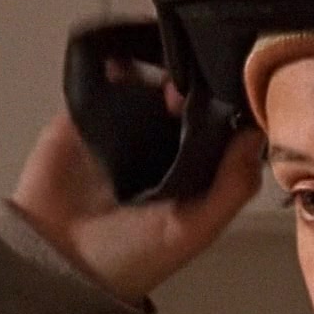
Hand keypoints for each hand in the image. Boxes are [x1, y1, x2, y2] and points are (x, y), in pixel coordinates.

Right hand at [11, 82, 265, 304]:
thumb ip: (231, 187)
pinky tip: (126, 52)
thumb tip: (257, 132)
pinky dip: (114, 62)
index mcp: (191, 171)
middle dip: (194, 81)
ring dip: (159, 66)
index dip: (226, 106)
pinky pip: (103, 82)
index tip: (233, 86)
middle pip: (185, 100)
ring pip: (147, 84)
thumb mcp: (193, 230)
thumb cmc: (132, 256)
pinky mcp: (84, 118)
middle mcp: (160, 146)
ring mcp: (121, 129)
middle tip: (194, 73)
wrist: (57, 260)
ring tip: (167, 59)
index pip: (217, 128)